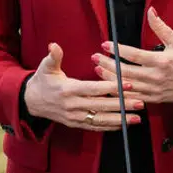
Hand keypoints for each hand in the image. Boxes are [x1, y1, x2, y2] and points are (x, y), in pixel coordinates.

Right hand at [24, 43, 142, 130]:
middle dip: (122, 105)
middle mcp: (73, 105)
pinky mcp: (76, 124)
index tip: (127, 84)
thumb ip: (53, 56)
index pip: (93, 89)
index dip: (111, 87)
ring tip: (137, 117)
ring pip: (101, 119)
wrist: (32, 102)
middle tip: (140, 102)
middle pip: (101, 105)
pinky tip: (123, 124)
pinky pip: (95, 127)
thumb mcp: (45, 67)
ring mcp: (75, 117)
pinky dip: (110, 126)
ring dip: (120, 119)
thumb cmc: (43, 81)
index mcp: (68, 90)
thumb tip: (54, 45)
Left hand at [93, 8, 172, 104]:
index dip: (118, 50)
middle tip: (95, 56)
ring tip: (97, 68)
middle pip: (126, 71)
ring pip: (126, 86)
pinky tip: (108, 85)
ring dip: (109, 77)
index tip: (106, 44)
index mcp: (161, 61)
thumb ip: (160, 27)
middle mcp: (155, 77)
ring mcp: (153, 90)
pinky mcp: (152, 99)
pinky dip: (118, 92)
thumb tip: (150, 11)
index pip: (134, 56)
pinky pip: (131, 97)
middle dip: (108, 64)